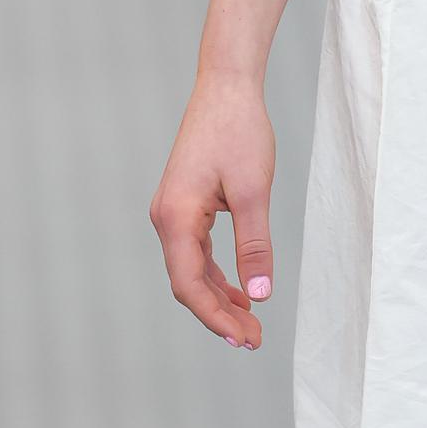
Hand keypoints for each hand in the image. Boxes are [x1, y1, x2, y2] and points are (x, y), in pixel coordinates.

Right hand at [149, 71, 275, 348]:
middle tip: (255, 340)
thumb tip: (260, 294)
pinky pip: (196, 252)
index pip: (189, 285)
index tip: (244, 339)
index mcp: (176, 218)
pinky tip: (240, 290)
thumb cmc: (240, 132)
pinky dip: (217, 274)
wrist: (227, 87)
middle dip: (220, 315)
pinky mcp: (185, 205)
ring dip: (220, 298)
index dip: (215, 317)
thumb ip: (255, 245)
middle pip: (189, 283)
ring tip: (250, 323)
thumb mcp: (254, 191)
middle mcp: (166, 219)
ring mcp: (173, 212)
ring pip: (192, 270)